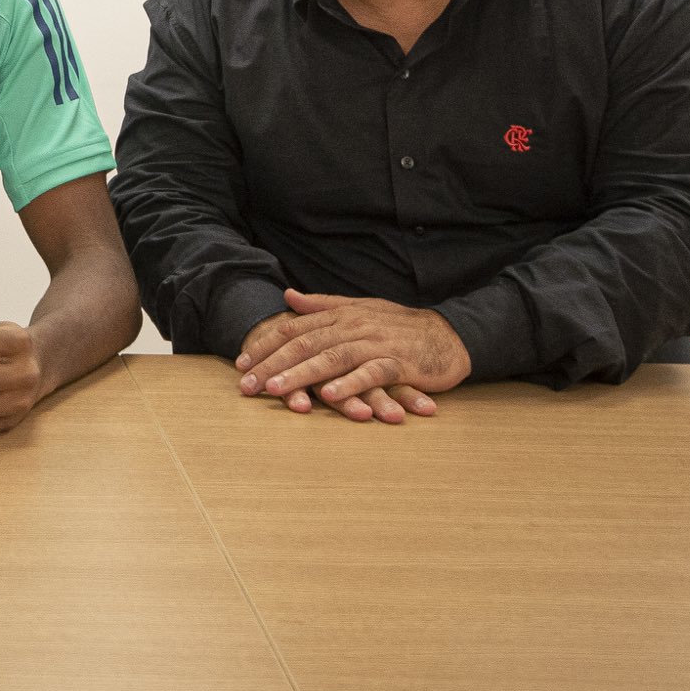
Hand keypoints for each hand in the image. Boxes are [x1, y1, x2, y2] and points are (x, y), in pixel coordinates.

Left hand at [236, 289, 467, 420]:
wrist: (449, 336)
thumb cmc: (399, 326)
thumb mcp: (358, 309)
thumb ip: (322, 304)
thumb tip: (288, 295)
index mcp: (340, 315)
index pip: (294, 329)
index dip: (265, 346)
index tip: (240, 364)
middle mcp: (353, 326)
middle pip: (305, 344)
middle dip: (272, 365)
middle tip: (246, 385)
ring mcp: (376, 344)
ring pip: (331, 358)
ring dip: (301, 375)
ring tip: (275, 389)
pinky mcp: (399, 363)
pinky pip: (371, 374)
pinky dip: (350, 384)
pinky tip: (330, 395)